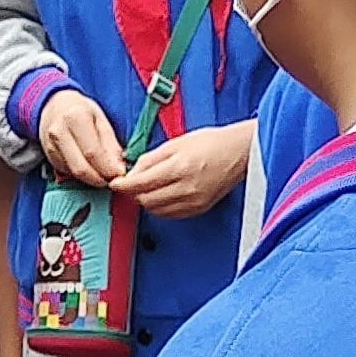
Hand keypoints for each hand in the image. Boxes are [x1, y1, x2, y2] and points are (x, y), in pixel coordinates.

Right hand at [36, 89, 129, 189]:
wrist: (55, 107)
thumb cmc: (82, 111)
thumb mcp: (101, 120)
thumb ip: (111, 145)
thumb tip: (119, 169)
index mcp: (76, 118)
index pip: (92, 153)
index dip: (107, 169)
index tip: (119, 176)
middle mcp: (59, 133)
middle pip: (80, 168)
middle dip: (99, 180)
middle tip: (112, 181)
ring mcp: (50, 146)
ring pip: (73, 173)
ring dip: (90, 180)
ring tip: (104, 177)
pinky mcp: (48, 157)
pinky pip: (67, 173)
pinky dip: (81, 177)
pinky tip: (90, 171)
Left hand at [113, 122, 249, 219]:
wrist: (239, 152)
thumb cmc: (211, 142)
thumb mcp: (176, 143)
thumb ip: (150, 159)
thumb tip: (132, 173)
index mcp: (179, 168)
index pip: (140, 184)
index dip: (123, 185)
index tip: (116, 182)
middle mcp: (186, 189)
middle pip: (145, 200)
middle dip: (134, 193)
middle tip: (132, 183)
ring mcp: (194, 202)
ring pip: (156, 210)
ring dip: (147, 200)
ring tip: (148, 187)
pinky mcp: (199, 209)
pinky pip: (170, 214)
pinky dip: (161, 206)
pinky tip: (163, 194)